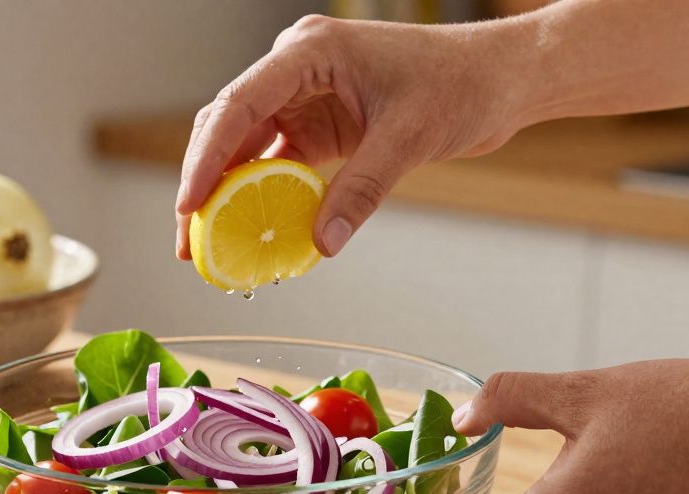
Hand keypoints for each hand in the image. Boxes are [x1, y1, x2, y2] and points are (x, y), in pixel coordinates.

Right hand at [174, 14, 531, 259]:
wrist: (500, 79)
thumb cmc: (461, 85)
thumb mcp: (409, 138)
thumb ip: (361, 190)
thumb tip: (321, 243)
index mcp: (310, 52)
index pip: (239, 103)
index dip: (206, 157)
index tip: (189, 204)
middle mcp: (296, 68)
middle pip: (228, 126)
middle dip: (203, 184)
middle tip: (188, 242)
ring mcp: (304, 95)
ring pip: (244, 146)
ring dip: (226, 195)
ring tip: (206, 246)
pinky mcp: (318, 122)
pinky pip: (275, 161)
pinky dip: (262, 196)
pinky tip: (250, 232)